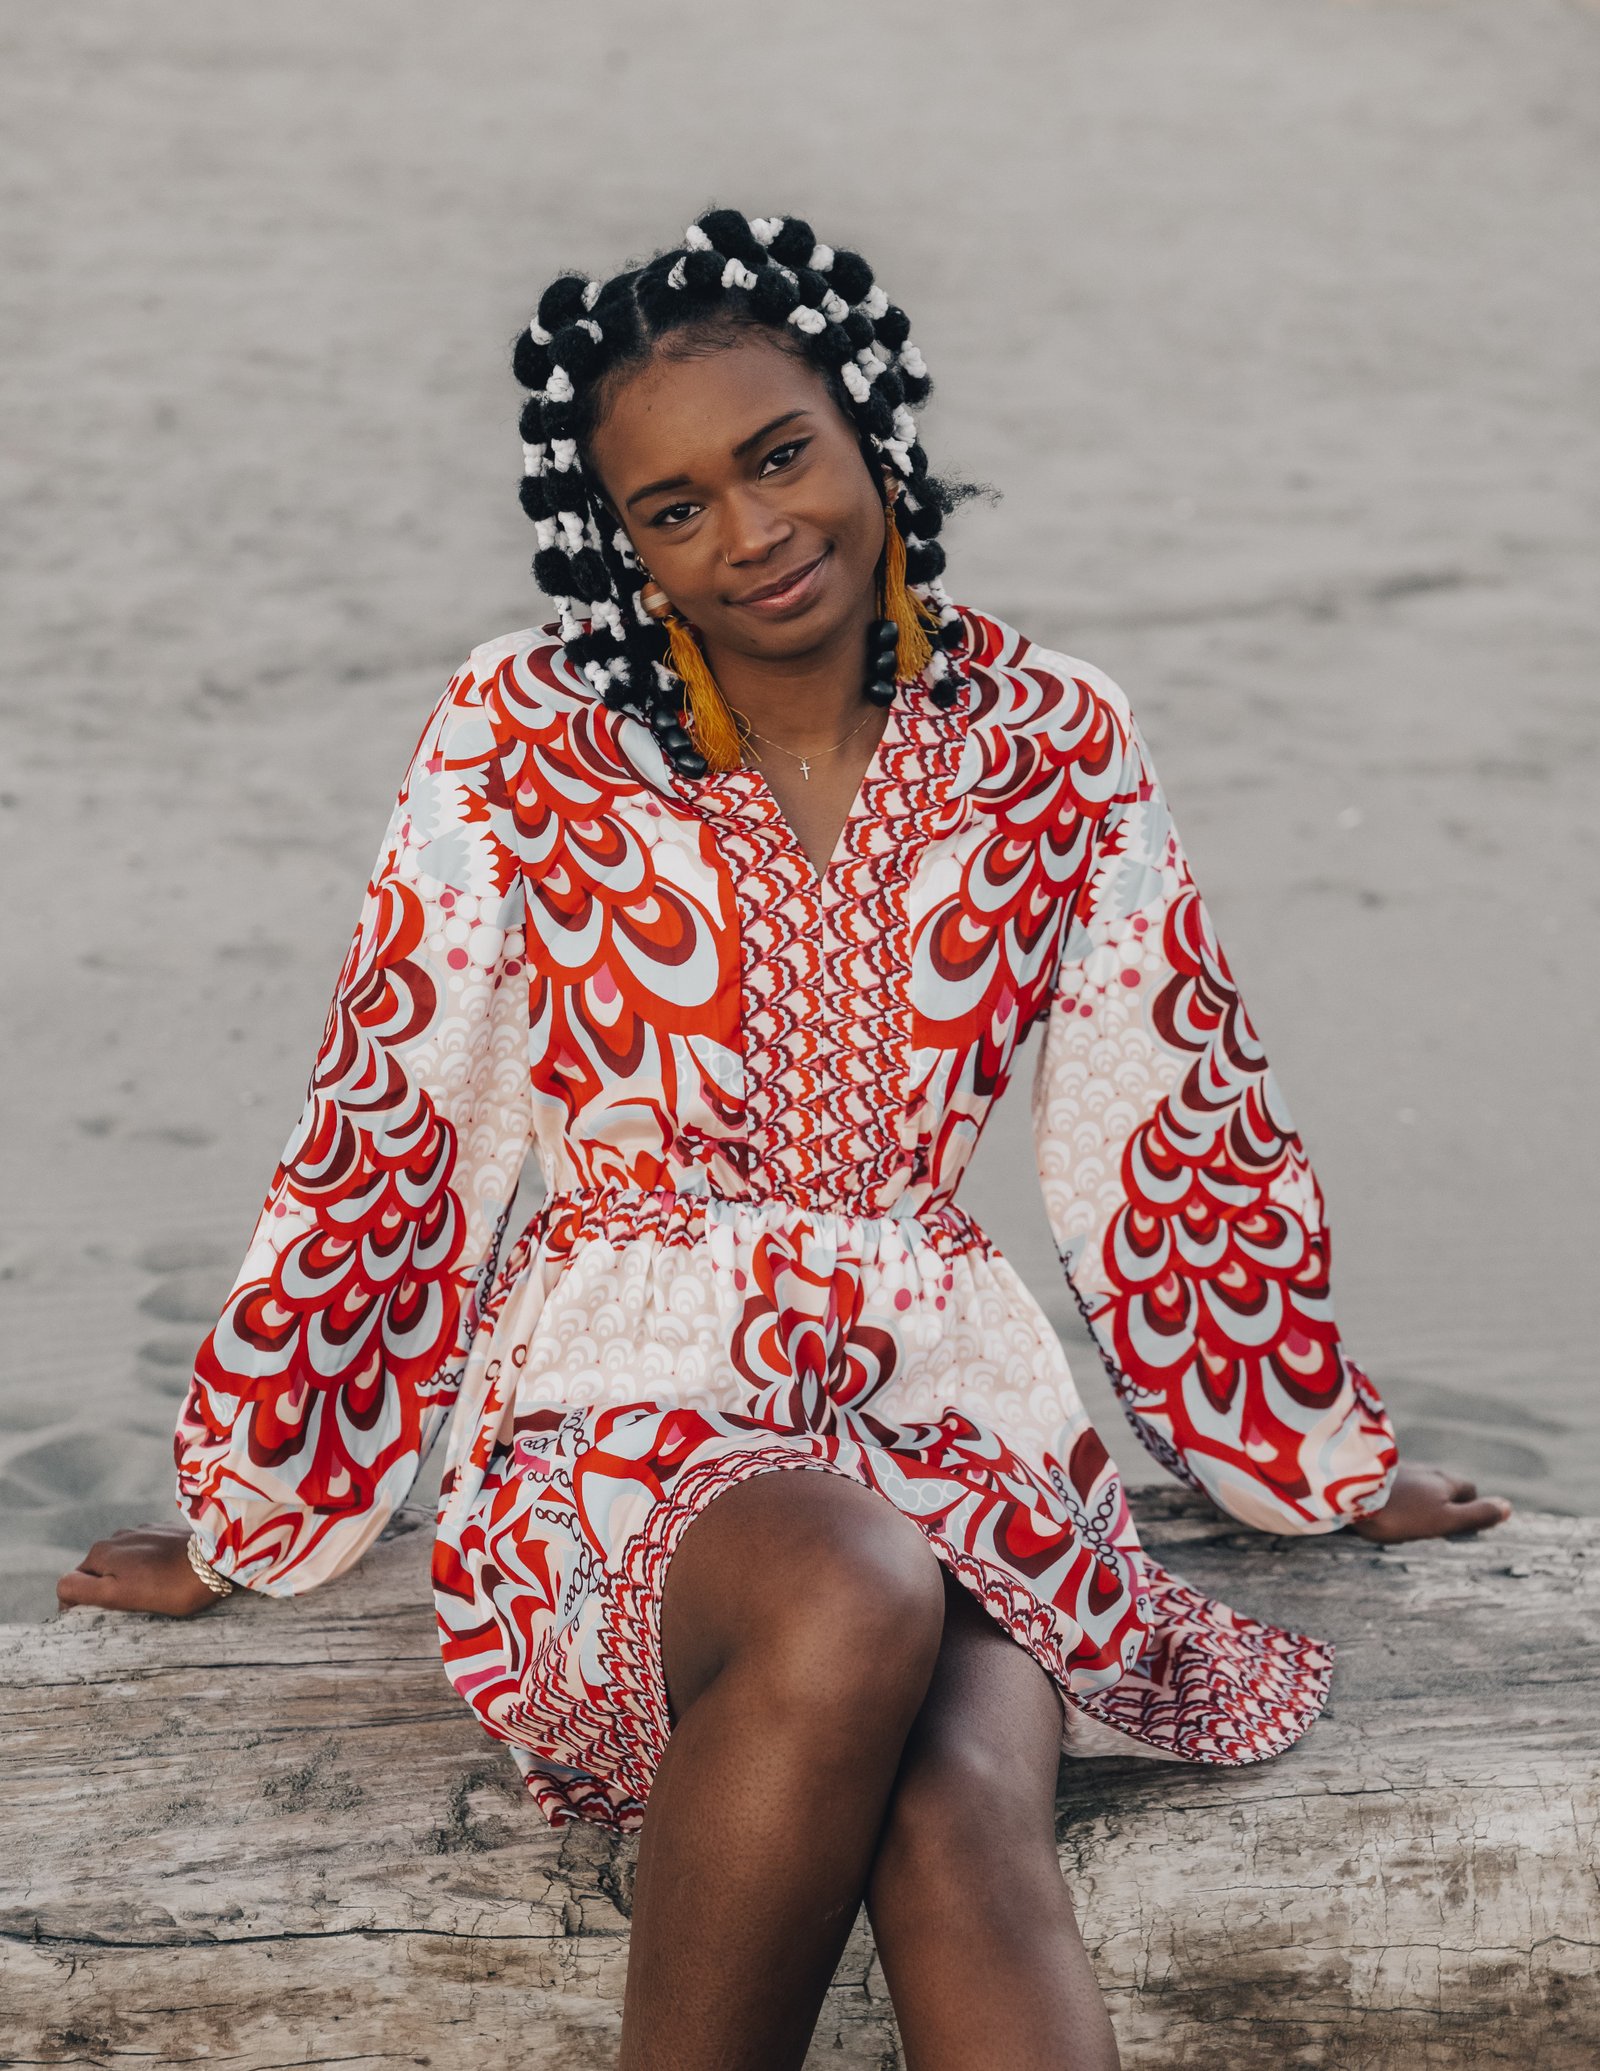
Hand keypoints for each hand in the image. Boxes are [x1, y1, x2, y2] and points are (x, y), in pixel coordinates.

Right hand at [57, 1523, 223, 1617]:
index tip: (101, 1618)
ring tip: (151, 1594)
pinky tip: (165, 1578)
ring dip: (127, 1578)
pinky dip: (147, 1567)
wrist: (219, 1560)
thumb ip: (83, 1589)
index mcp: (101, 1552)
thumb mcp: (119, 1594)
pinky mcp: (163, 1532)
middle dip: (106, 1590)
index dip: (80, 1604)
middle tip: (130, 1608)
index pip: (72, 1583)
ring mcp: (141, 1532)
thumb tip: (63, 1588)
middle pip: (98, 1572)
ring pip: (121, 1563)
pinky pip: (144, 1555)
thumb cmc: (170, 1585)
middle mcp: (117, 1537)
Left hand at [1349, 1461, 1512, 1544]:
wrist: (1349, 1491)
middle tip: (1441, 1524)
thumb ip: (1475, 1514)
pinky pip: (1396, 1485)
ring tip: (1413, 1519)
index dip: (1472, 1506)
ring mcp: (1400, 1470)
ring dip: (1421, 1498)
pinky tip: (1388, 1508)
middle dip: (1446, 1500)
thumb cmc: (1401, 1511)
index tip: (1465, 1525)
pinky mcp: (1376, 1474)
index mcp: (1444, 1480)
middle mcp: (1424, 1470)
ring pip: (1420, 1484)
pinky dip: (1399, 1496)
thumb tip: (1509, 1507)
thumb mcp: (1444, 1519)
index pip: (1469, 1489)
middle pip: (1444, 1485)